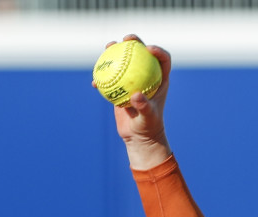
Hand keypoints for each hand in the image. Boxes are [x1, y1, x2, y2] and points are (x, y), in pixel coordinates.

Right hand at [96, 36, 172, 170]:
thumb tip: (136, 95)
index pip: (163, 60)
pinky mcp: (121, 88)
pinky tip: (95, 82)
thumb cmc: (149, 128)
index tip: (147, 48)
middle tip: (125, 39)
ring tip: (107, 48)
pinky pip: (110, 78)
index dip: (157, 50)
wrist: (139, 137)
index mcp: (160, 80)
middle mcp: (147, 77)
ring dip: (114, 52)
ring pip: (124, 62)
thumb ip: (144, 106)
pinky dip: (102, 78)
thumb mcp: (149, 118)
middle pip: (141, 54)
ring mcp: (133, 81)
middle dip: (134, 42)